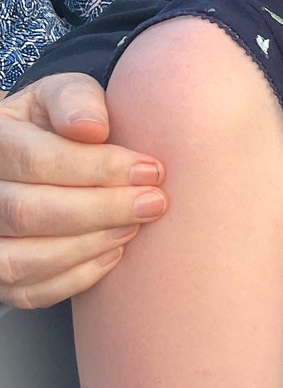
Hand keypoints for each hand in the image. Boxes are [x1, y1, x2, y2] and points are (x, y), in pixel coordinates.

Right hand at [0, 75, 165, 308]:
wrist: (33, 155)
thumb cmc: (54, 124)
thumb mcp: (63, 96)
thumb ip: (77, 102)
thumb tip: (92, 128)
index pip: (36, 161)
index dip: (98, 168)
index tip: (150, 170)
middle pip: (30, 212)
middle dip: (102, 210)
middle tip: (154, 203)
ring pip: (23, 259)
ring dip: (89, 246)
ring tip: (134, 226)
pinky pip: (30, 291)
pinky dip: (76, 278)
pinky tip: (113, 254)